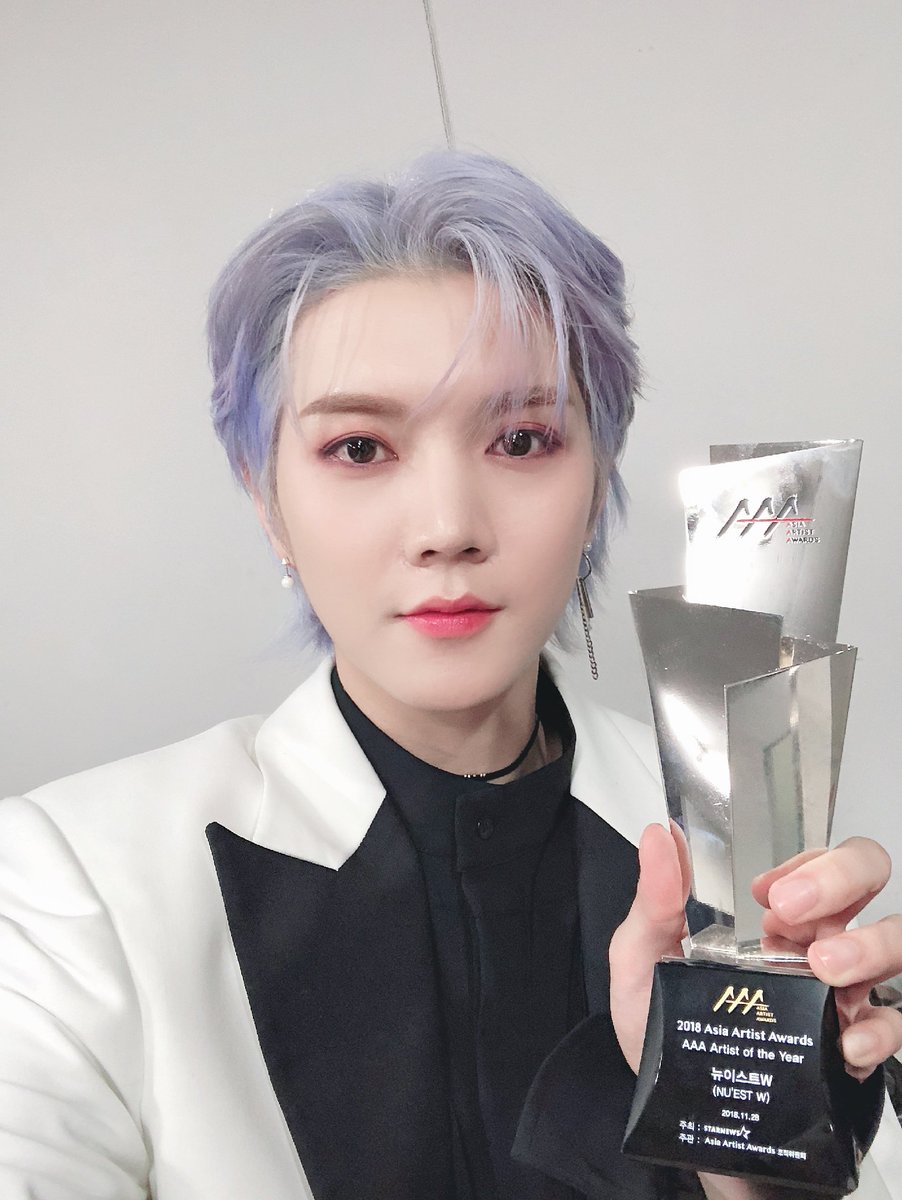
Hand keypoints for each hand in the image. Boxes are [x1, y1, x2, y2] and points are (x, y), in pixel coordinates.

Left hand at [609, 824, 901, 1078]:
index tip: (766, 890)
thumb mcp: (643, 962)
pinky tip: (847, 1040)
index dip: (803, 861)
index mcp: (773, 921)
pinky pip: (891, 1027)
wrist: (677, 1118)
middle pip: (867, 881)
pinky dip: (879, 1030)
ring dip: (868, 946)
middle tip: (792, 911)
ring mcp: (840, 996)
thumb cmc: (664, 1035)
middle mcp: (815, 949)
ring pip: (892, 946)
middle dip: (841, 878)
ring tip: (826, 968)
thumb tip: (660, 837)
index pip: (815, 862)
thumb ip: (654, 900)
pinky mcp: (851, 1049)